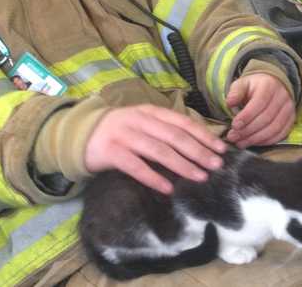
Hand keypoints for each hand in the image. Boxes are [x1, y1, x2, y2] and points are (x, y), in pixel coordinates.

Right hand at [84, 105, 226, 194]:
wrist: (80, 136)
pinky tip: (168, 188)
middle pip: (175, 137)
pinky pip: (136, 166)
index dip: (203, 135)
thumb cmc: (120, 132)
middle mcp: (139, 120)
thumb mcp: (143, 124)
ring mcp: (125, 135)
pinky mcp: (112, 152)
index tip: (221, 149)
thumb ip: (164, 130)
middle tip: (216, 165)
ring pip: (159, 150)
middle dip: (198, 151)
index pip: (182, 122)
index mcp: (150, 112)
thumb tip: (199, 145)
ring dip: (182, 165)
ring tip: (200, 177)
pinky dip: (153, 177)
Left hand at [225, 74, 295, 147]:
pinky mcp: (291, 120)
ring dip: (256, 139)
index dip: (246, 116)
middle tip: (233, 137)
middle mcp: (282, 97)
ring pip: (274, 128)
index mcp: (269, 86)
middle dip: (248, 130)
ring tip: (240, 143)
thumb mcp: (242, 84)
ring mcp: (288, 109)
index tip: (234, 125)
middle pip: (266, 118)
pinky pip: (280, 134)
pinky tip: (253, 143)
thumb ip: (235, 92)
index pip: (259, 103)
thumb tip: (230, 102)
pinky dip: (266, 141)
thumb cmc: (254, 87)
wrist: (272, 86)